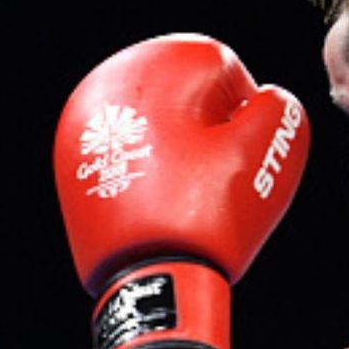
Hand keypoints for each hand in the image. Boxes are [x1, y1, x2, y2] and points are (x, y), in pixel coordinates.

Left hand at [53, 32, 309, 348]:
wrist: (151, 282)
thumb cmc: (214, 215)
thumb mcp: (269, 151)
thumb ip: (277, 108)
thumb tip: (262, 99)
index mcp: (157, 72)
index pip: (216, 66)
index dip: (240, 110)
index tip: (235, 151)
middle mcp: (106, 91)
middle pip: (174, 94)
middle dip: (200, 128)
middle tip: (209, 176)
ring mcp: (80, 131)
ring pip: (147, 125)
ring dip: (172, 148)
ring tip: (185, 194)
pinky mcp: (71, 167)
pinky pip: (122, 156)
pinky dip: (143, 169)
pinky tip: (160, 202)